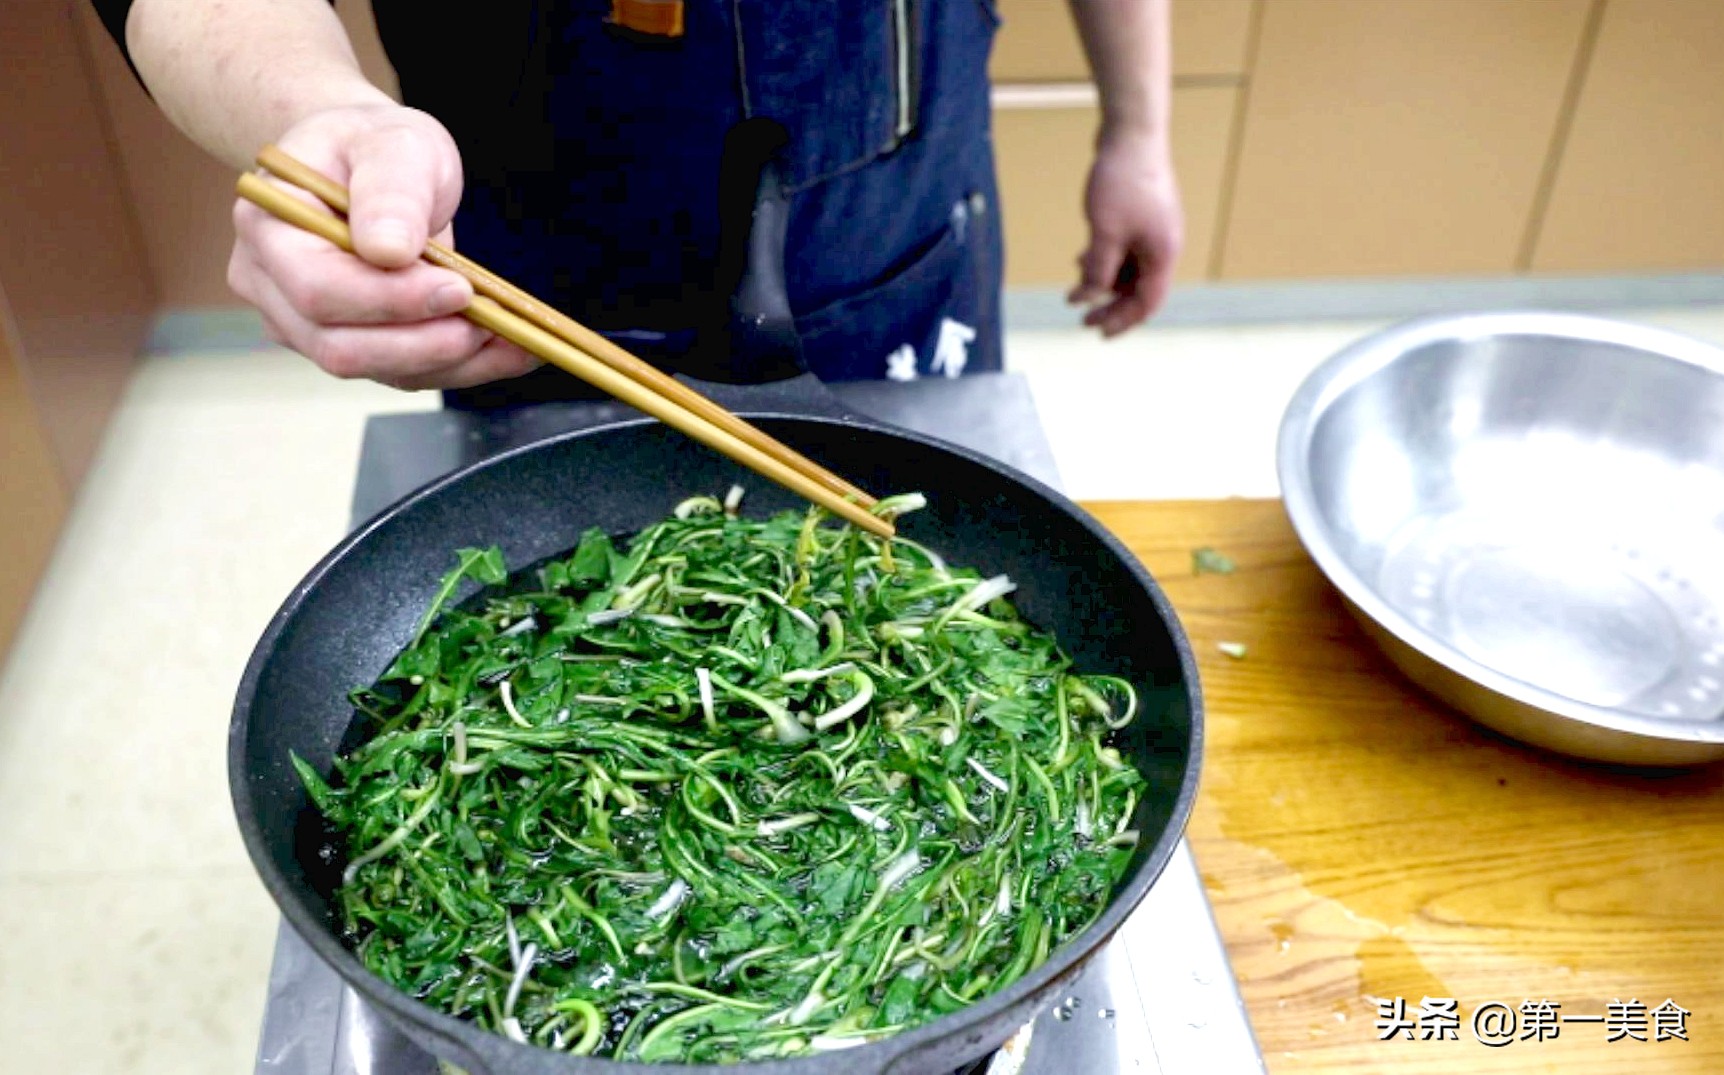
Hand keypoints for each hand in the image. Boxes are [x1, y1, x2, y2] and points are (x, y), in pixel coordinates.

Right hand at [228, 105, 536, 389]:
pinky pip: (404, 371)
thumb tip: (389, 250)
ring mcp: (306, 324)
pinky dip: (461, 366)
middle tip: (494, 321)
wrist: (370, 165)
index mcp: (270, 230)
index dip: (389, 299)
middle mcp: (274, 287)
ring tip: (517, 339)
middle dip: (425, 343)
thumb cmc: (374, 146)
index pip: (318, 288)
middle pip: (342, 346)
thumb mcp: (393, 142)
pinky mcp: (351, 343)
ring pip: (378, 370)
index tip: (458, 288)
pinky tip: (509, 349)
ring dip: (453, 362)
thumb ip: (390, 190)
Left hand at [1067, 128, 1183, 336]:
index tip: (1098, 333)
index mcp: (1163, 254)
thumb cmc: (1122, 180)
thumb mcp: (1104, 233)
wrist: (1132, 132)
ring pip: (1130, 269)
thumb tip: (1088, 298)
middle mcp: (1163, 245)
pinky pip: (1126, 249)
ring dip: (1104, 281)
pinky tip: (1082, 257)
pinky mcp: (1142, 215)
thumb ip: (1097, 270)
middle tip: (1082, 318)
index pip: (1147, 303)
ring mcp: (1154, 229)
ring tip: (1076, 286)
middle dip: (1110, 305)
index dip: (1123, 322)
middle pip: (1139, 289)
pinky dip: (1106, 259)